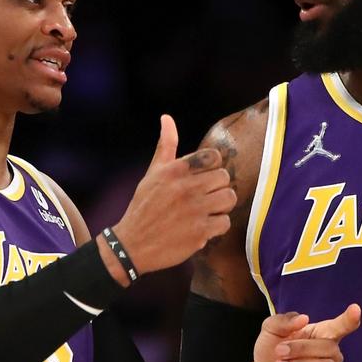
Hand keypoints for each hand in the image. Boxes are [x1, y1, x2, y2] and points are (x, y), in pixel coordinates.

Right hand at [108, 115, 235, 275]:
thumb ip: (166, 145)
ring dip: (221, 206)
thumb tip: (167, 117)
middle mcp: (185, 188)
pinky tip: (203, 226)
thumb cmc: (144, 206)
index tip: (203, 177)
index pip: (213, 157)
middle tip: (205, 196)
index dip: (212, 167)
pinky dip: (217, 226)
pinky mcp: (200, 232)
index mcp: (174, 171)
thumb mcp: (152, 173)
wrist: (132, 245)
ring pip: (229, 198)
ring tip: (208, 210)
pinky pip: (225, 222)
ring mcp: (194, 210)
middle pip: (224, 178)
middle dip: (217, 187)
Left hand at [245, 304, 361, 361]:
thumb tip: (303, 318)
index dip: (350, 320)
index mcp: (321, 335)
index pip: (340, 327)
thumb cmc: (270, 352)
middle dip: (302, 348)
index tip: (356, 309)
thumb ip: (283, 321)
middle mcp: (330, 355)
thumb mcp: (270, 330)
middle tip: (279, 351)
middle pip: (329, 348)